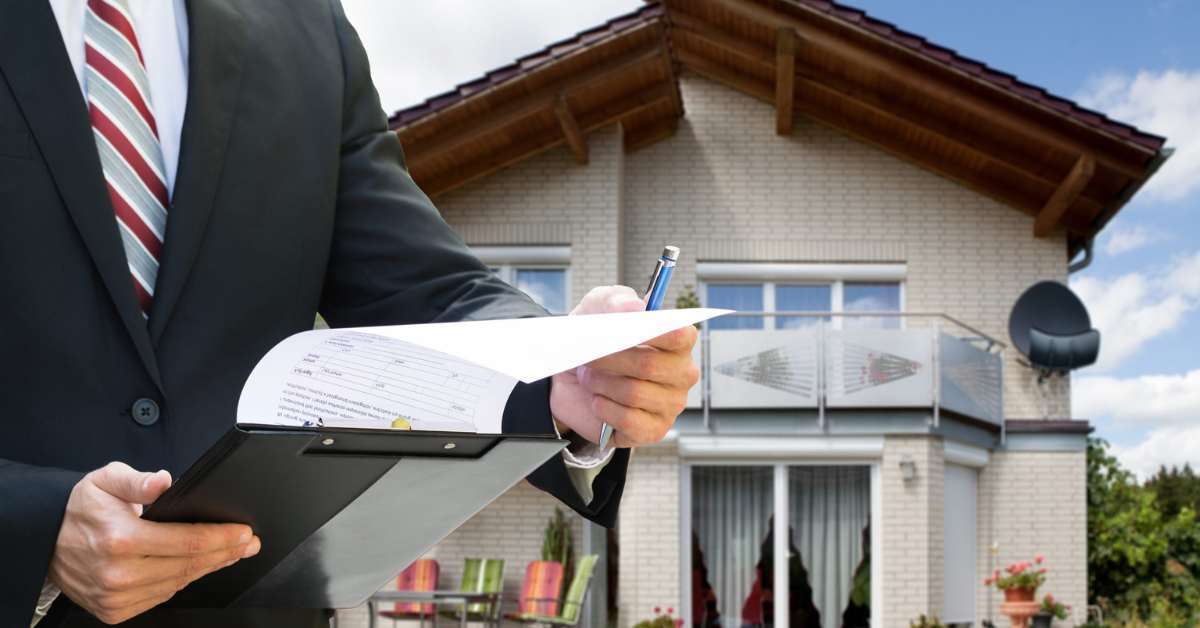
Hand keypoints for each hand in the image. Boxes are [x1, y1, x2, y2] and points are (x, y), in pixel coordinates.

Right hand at [48, 462, 260, 624]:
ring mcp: (116, 596)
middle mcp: (119, 573)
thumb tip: (163, 481)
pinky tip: (197, 568)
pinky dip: (182, 581)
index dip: (222, 538)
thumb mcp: (105, 480)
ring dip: (209, 568)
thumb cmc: (80, 509)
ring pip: (179, 583)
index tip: (244, 532)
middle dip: (226, 552)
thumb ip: (137, 480)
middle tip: (247, 543)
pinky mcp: (114, 610)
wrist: (44, 540)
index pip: (188, 543)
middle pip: (190, 566)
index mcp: (120, 539)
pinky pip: (161, 597)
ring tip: (230, 553)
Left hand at [550, 285, 699, 447]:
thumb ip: (616, 301)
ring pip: (634, 393)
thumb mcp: (597, 309)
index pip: (682, 335)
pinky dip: (605, 409)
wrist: (570, 379)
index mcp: (678, 341)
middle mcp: (681, 373)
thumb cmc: (595, 339)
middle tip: (589, 356)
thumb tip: (636, 308)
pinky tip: (598, 402)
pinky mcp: (652, 430)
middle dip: (611, 359)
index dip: (656, 331)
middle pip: (650, 365)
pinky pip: (628, 420)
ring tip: (590, 378)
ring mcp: (670, 404)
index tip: (628, 328)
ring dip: (602, 384)